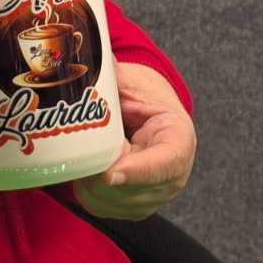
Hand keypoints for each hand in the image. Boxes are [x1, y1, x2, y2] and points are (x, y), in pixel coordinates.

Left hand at [73, 61, 195, 221]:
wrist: (152, 116)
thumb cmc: (144, 97)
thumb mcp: (132, 83)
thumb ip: (111, 74)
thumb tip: (84, 52)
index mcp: (179, 139)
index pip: (164, 163)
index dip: (136, 170)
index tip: (109, 172)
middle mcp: (174, 175)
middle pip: (130, 188)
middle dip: (99, 171)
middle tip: (84, 144)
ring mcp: (156, 197)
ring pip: (112, 202)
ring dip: (90, 181)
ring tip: (91, 152)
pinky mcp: (136, 208)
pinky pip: (103, 209)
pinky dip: (88, 192)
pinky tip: (90, 168)